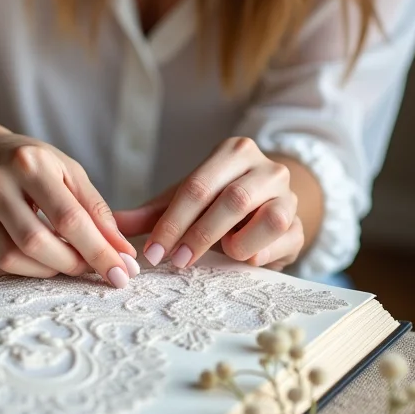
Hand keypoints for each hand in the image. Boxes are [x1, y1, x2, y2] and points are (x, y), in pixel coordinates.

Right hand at [0, 120, 138, 285]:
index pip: (69, 218)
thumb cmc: (27, 163)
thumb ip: (96, 209)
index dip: (99, 251)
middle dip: (73, 264)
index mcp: (28, 162)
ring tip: (66, 262)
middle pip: (37, 243)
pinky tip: (38, 258)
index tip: (122, 272)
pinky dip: (24, 269)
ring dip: (48, 271)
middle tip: (94, 269)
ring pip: (12, 259)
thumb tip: (122, 252)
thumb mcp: (66, 170)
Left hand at [114, 137, 303, 270]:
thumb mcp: (186, 202)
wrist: (266, 207)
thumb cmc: (218, 204)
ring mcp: (289, 194)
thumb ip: (153, 213)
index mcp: (233, 152)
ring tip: (221, 254)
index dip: (172, 222)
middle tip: (175, 262)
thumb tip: (112, 223)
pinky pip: (285, 241)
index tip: (152, 253)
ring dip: (238, 243)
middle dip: (198, 235)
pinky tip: (243, 258)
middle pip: (231, 201)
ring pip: (269, 219)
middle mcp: (266, 167)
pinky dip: (261, 253)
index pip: (197, 187)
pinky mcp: (302, 224)